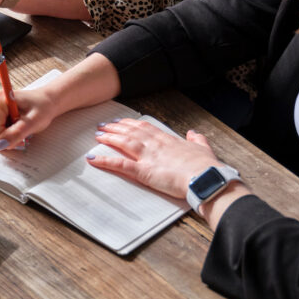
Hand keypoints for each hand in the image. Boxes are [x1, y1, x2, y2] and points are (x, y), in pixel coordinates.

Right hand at [0, 86, 58, 152]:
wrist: (45, 101)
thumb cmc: (42, 107)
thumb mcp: (33, 122)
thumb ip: (17, 133)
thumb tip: (0, 145)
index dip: (5, 140)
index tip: (21, 140)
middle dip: (5, 140)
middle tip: (22, 136)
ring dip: (4, 138)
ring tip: (19, 130)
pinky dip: (2, 135)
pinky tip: (13, 129)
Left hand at [88, 120, 222, 199]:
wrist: (206, 177)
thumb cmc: (206, 166)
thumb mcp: (203, 148)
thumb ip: (197, 139)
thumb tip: (194, 133)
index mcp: (168, 140)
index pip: (146, 127)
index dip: (132, 124)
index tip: (122, 122)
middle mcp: (155, 144)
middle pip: (131, 132)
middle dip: (116, 128)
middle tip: (103, 126)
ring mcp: (148, 157)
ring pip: (124, 143)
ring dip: (109, 138)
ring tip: (97, 135)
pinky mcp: (143, 171)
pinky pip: (120, 165)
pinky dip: (104, 161)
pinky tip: (92, 159)